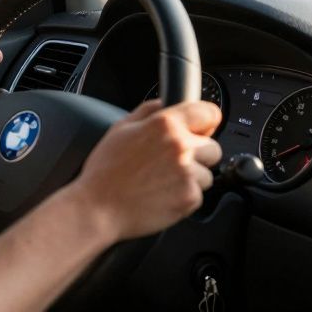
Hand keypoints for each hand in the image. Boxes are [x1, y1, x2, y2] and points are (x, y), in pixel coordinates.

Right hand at [72, 100, 221, 241]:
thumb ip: (148, 110)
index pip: (209, 113)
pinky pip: (198, 195)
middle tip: (171, 162)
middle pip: (213, 148)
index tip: (201, 130)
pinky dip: (184, 197)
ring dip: (191, 178)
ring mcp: (187, 173)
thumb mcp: (120, 128)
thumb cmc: (105, 170)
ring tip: (162, 181)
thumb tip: (165, 102)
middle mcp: (180, 146)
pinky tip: (161, 195)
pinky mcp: (190, 198)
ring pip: (207, 174)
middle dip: (198, 155)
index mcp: (165, 124)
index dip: (205, 122)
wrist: (98, 208)